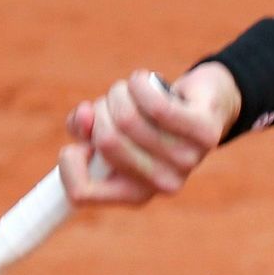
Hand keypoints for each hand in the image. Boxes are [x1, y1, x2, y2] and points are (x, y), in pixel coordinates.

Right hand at [58, 62, 241, 205]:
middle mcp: (162, 185)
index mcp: (134, 193)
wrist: (202, 103)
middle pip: (105, 141)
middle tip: (114, 103)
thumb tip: (83, 118)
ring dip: (120, 93)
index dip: (69, 160)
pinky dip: (140, 84)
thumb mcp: (108, 126)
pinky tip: (143, 80)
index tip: (82, 141)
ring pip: (128, 119)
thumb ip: (83, 129)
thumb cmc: (148, 119)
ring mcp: (186, 162)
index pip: (81, 193)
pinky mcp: (205, 134)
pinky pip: (157, 107)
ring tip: (132, 91)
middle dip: (100, 111)